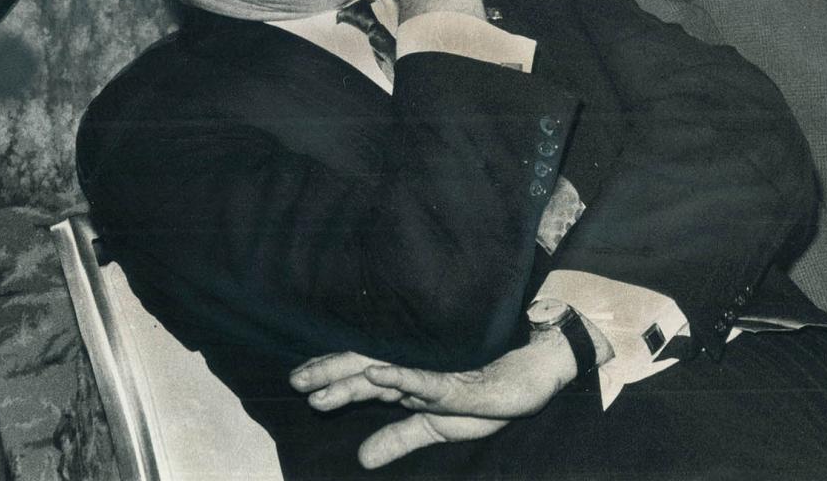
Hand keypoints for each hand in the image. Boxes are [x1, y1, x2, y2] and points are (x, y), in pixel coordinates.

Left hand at [289, 334, 573, 468]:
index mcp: (405, 381)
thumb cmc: (485, 394)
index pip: (359, 377)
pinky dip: (398, 376)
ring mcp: (432, 371)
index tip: (298, 383)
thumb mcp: (436, 427)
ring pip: (383, 369)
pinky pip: (423, 378)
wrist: (532, 373)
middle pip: (362, 367)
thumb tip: (361, 459)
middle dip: (328, 373)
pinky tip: (374, 375)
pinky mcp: (456, 381)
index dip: (329, 378)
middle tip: (294, 380)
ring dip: (350, 376)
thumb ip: (399, 439)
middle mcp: (412, 369)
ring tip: (319, 383)